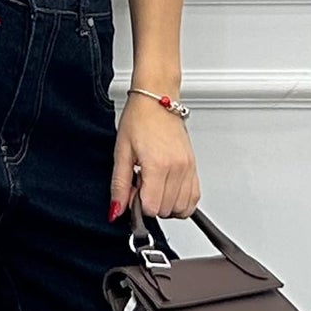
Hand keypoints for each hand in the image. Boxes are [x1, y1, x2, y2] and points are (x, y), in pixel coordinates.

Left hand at [108, 98, 198, 221]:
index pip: (151, 207)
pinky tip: (167, 189)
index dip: (137, 204)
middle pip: (166, 210)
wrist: (157, 100)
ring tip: (154, 184)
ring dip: (166, 204)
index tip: (132, 190)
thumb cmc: (139, 119)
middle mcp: (178, 168)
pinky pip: (194, 198)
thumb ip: (120, 185)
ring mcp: (189, 168)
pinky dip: (181, 201)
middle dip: (150, 203)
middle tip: (141, 183)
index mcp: (158, 165)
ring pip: (182, 208)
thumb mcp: (121, 153)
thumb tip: (116, 210)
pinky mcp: (194, 167)